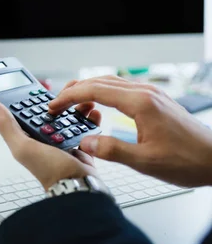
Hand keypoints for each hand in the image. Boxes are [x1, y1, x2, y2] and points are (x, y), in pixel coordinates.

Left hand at [0, 99, 101, 188]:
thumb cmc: (49, 170)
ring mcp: (63, 141)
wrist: (79, 186)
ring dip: (77, 107)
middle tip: (68, 90)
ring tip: (83, 99)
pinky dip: (89, 119)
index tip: (40, 84)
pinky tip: (93, 113)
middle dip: (59, 100)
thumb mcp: (23, 146)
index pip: (26, 111)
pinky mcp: (80, 145)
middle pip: (50, 111)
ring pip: (69, 116)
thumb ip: (6, 125)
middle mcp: (44, 138)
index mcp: (27, 137)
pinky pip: (85, 127)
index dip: (31, 98)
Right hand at [49, 76, 211, 186]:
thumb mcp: (146, 162)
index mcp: (140, 103)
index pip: (94, 90)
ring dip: (87, 90)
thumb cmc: (189, 160)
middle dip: (73, 91)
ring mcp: (151, 94)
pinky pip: (121, 89)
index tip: (54, 106)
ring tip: (72, 106)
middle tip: (56, 105)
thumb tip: (86, 143)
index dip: (69, 97)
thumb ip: (112, 151)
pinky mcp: (155, 100)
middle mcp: (145, 93)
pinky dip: (102, 94)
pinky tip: (98, 107)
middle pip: (99, 81)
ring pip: (110, 83)